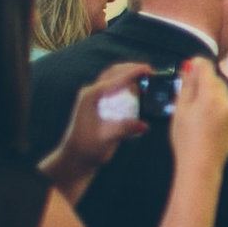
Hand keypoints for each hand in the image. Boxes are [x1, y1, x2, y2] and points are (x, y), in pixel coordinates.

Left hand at [41, 61, 150, 196]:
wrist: (76, 157)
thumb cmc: (86, 148)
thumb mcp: (106, 138)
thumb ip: (124, 129)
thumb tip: (144, 125)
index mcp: (91, 96)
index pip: (115, 80)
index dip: (133, 73)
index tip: (148, 69)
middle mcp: (92, 94)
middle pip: (114, 73)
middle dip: (132, 69)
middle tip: (150, 71)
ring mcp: (96, 98)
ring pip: (114, 79)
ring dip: (130, 76)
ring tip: (147, 79)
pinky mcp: (101, 105)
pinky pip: (116, 90)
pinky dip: (128, 87)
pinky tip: (139, 91)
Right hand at [168, 57, 227, 171]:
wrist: (202, 165)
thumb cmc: (186, 138)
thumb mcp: (180, 109)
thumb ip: (187, 85)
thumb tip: (190, 66)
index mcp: (211, 96)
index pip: (206, 68)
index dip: (196, 64)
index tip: (188, 66)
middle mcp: (226, 102)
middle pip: (216, 80)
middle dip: (204, 79)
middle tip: (188, 88)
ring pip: (222, 93)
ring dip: (210, 92)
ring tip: (195, 106)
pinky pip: (226, 106)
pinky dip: (217, 105)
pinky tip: (205, 118)